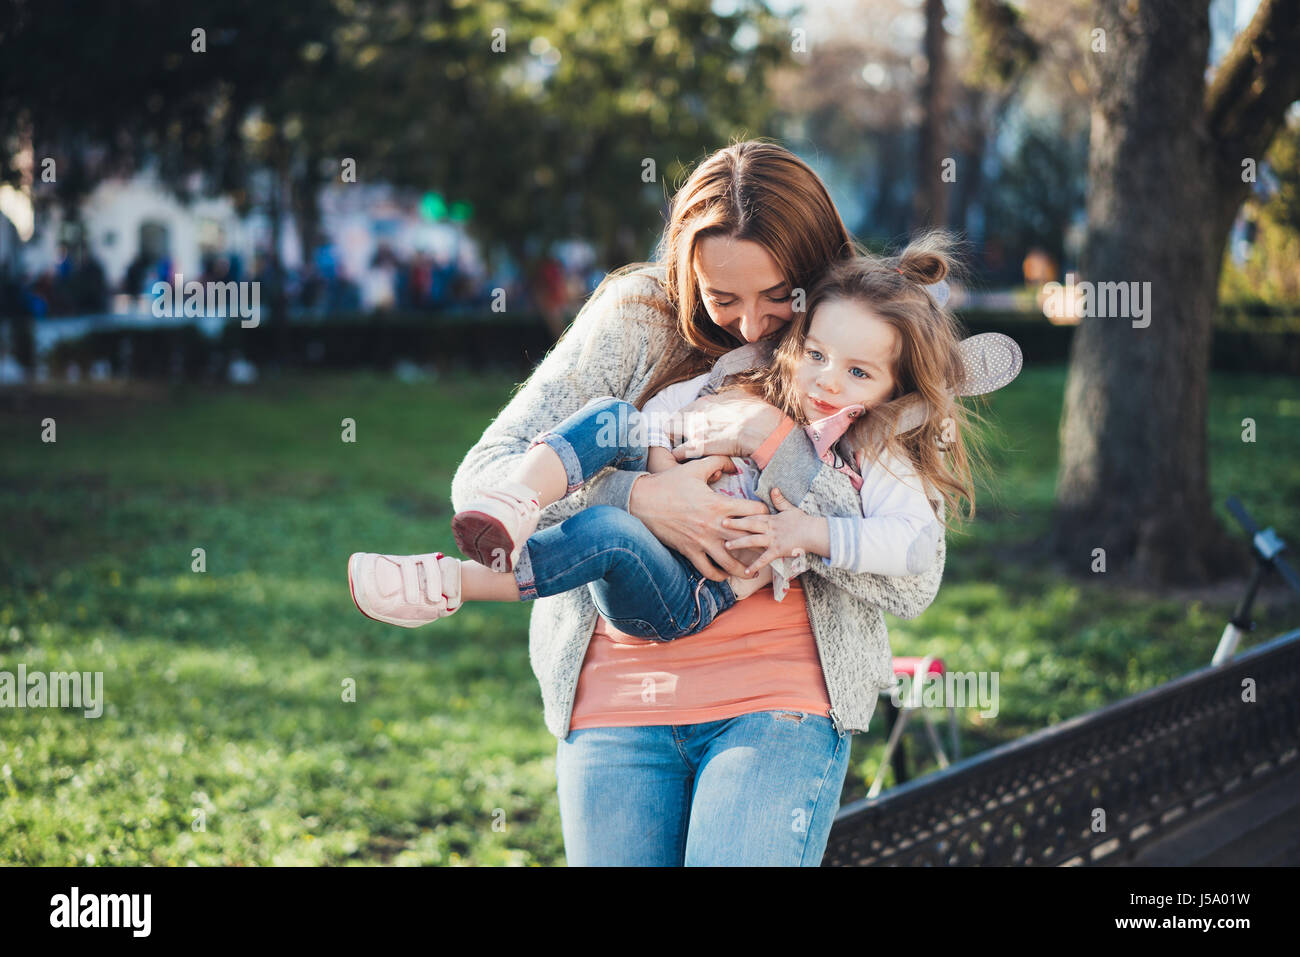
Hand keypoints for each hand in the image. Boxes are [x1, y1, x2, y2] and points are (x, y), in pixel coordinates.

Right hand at [628, 456, 772, 580]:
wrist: (642, 501)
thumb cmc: (669, 483)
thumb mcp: (695, 467)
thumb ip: (718, 462)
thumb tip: (735, 465)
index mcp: (719, 504)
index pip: (754, 511)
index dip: (764, 512)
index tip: (766, 515)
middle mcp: (714, 526)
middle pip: (748, 540)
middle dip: (762, 544)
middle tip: (769, 546)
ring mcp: (702, 541)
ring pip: (730, 563)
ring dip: (744, 569)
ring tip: (753, 571)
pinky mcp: (689, 551)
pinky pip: (708, 570)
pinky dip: (719, 575)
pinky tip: (725, 575)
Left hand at [666, 392, 784, 460]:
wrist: (760, 430)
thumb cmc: (756, 413)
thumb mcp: (741, 396)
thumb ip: (728, 397)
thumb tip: (727, 397)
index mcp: (706, 401)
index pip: (684, 410)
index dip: (685, 421)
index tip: (689, 428)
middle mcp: (696, 413)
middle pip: (672, 421)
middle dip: (675, 431)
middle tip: (683, 440)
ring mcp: (695, 430)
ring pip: (670, 434)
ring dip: (676, 442)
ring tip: (683, 450)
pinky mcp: (698, 447)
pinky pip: (678, 452)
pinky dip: (681, 456)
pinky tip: (687, 460)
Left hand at [720, 488, 822, 575]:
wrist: (814, 533)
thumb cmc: (803, 521)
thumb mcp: (790, 509)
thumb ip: (779, 501)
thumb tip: (773, 489)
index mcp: (771, 518)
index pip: (753, 515)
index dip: (739, 514)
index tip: (726, 512)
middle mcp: (770, 528)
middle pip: (750, 525)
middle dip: (735, 524)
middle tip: (720, 523)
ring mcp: (773, 539)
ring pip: (753, 540)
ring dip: (739, 543)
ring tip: (726, 546)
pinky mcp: (778, 550)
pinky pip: (765, 559)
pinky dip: (756, 565)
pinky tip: (746, 571)